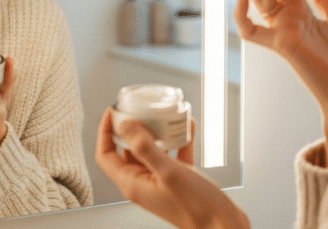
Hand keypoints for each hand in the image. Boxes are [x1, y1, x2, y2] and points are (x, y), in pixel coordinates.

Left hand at [96, 109, 249, 228]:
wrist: (222, 225)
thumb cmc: (197, 207)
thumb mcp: (169, 172)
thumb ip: (145, 149)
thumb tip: (125, 126)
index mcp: (133, 184)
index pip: (106, 155)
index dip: (105, 132)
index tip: (113, 112)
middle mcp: (143, 183)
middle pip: (126, 150)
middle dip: (132, 128)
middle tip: (139, 109)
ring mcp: (159, 181)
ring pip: (150, 151)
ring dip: (156, 132)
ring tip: (163, 115)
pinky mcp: (176, 180)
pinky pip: (172, 155)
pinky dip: (178, 140)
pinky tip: (187, 127)